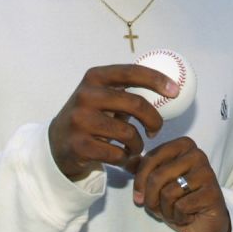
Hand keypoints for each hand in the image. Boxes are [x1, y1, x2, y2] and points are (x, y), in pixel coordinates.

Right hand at [48, 64, 173, 180]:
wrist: (57, 144)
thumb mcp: (102, 97)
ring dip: (138, 144)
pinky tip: (121, 158)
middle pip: (135, 104)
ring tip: (134, 147)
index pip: (131, 72)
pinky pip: (118, 154)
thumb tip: (169, 89)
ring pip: (128, 133)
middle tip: (157, 130)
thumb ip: (126, 91)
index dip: (156, 79)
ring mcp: (81, 120)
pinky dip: (125, 159)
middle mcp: (86, 95)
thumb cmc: (90, 117)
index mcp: (95, 77)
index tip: (175, 91)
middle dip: (154, 120)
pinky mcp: (80, 145)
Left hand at [133, 138, 231, 231]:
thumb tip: (126, 159)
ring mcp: (206, 172)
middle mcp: (197, 154)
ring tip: (174, 212)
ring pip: (168, 193)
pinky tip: (188, 216)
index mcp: (183, 145)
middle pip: (157, 176)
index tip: (138, 197)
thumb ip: (143, 170)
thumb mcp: (158, 184)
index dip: (139, 182)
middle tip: (156, 209)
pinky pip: (181, 206)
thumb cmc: (179, 200)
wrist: (204, 224)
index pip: (150, 158)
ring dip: (165, 211)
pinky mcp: (212, 193)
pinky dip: (178, 217)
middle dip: (151, 199)